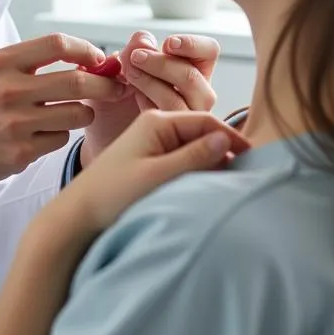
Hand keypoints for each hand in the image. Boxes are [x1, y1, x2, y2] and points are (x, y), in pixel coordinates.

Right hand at [0, 35, 125, 196]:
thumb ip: (29, 64)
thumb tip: (84, 60)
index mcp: (1, 63)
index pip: (58, 44)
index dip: (86, 49)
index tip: (97, 59)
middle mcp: (9, 91)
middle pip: (78, 82)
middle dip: (105, 85)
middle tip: (113, 88)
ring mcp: (15, 124)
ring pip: (77, 115)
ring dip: (83, 113)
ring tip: (72, 113)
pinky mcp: (19, 154)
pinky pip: (59, 140)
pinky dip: (58, 136)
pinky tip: (42, 134)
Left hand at [48, 109, 249, 236]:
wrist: (78, 214)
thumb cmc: (112, 194)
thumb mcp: (158, 175)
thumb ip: (193, 157)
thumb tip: (226, 141)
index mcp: (157, 120)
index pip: (207, 121)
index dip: (233, 139)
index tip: (255, 161)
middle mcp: (156, 125)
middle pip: (203, 133)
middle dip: (224, 152)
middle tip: (245, 178)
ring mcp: (152, 142)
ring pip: (194, 147)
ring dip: (211, 163)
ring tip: (228, 186)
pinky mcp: (149, 160)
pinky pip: (182, 159)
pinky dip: (197, 170)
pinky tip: (204, 188)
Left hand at [80, 32, 219, 166]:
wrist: (101, 136)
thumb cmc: (114, 101)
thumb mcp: (117, 70)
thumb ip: (132, 51)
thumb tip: (145, 38)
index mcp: (190, 71)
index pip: (208, 51)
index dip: (192, 45)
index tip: (168, 44)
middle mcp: (196, 95)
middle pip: (194, 76)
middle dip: (162, 63)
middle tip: (134, 58)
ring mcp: (190, 118)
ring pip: (187, 99)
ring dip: (155, 82)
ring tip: (129, 75)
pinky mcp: (180, 139)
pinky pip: (174, 117)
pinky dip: (152, 103)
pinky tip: (135, 100)